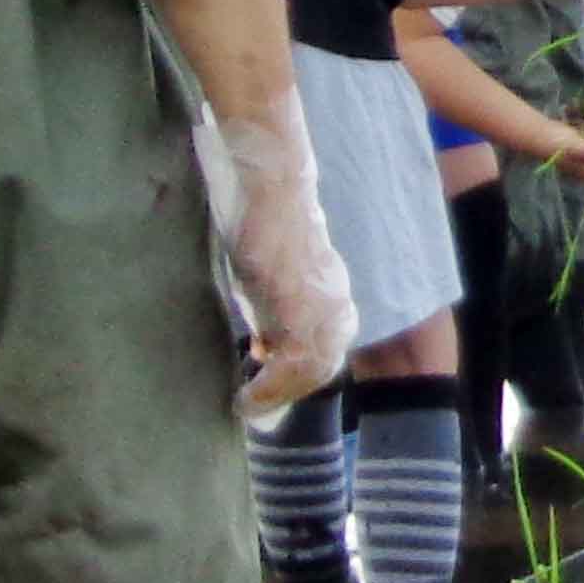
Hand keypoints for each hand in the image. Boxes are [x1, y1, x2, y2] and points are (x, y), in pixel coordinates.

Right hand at [206, 96, 353, 416]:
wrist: (271, 177)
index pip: (328, 346)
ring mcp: (322, 302)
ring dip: (279, 393)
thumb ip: (275, 297)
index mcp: (332, 288)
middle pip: (324, 364)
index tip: (270, 387)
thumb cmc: (263, 214)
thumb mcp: (272, 264)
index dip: (301, 374)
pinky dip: (270, 387)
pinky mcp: (300, 302)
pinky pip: (294, 361)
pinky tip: (247, 398)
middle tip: (256, 404)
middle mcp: (336, 299)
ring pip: (311, 368)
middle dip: (290, 390)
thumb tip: (262, 338)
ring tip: (249, 405)